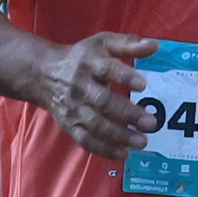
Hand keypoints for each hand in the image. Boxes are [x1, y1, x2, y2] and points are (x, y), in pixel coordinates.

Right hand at [36, 32, 158, 160]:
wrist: (43, 73)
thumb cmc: (82, 58)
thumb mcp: (103, 43)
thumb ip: (129, 44)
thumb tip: (155, 45)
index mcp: (90, 63)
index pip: (108, 69)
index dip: (124, 77)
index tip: (143, 85)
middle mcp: (80, 86)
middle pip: (104, 101)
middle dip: (128, 114)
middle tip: (151, 123)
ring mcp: (74, 108)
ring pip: (96, 124)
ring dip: (120, 135)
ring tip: (142, 142)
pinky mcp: (69, 124)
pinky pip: (85, 140)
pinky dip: (103, 149)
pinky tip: (123, 154)